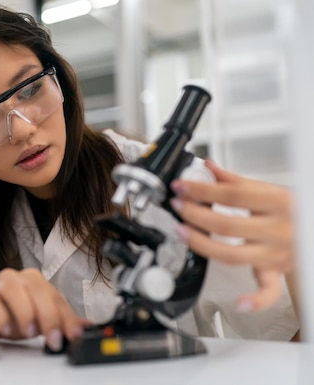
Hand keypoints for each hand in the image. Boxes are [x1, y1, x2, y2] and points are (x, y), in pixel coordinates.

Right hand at [0, 268, 89, 350]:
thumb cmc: (9, 316)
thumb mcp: (38, 322)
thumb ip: (61, 321)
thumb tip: (86, 327)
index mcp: (35, 282)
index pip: (56, 297)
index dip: (67, 317)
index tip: (73, 335)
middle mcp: (18, 278)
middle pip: (38, 290)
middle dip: (49, 317)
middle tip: (53, 339)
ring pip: (15, 290)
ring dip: (26, 313)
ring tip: (30, 333)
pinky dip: (1, 316)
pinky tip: (6, 330)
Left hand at [170, 160, 293, 310]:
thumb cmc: (291, 210)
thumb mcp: (269, 189)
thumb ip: (236, 181)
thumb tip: (208, 168)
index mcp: (278, 202)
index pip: (233, 195)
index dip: (202, 190)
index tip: (182, 186)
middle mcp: (278, 229)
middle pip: (229, 225)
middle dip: (196, 214)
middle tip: (177, 205)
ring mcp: (276, 254)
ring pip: (234, 255)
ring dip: (202, 244)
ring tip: (181, 230)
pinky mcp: (276, 272)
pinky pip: (269, 291)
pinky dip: (255, 300)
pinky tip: (238, 302)